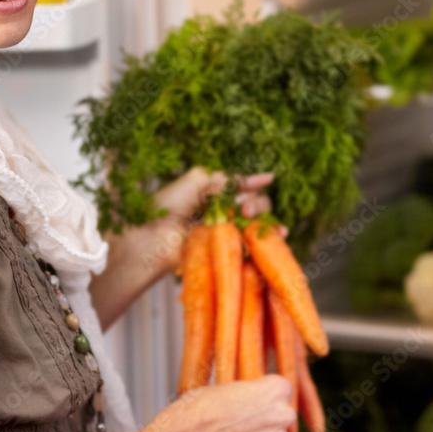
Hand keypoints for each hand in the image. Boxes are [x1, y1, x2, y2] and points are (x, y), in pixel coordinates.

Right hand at [138, 375, 295, 431]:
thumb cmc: (201, 406)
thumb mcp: (227, 387)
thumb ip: (248, 393)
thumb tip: (249, 400)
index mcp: (277, 388)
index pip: (281, 390)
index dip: (265, 396)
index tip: (252, 402)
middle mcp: (284, 413)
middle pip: (282, 416)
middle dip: (267, 419)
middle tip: (243, 423)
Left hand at [149, 167, 275, 272]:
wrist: (152, 238)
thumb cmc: (168, 206)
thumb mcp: (197, 180)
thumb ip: (227, 179)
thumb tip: (260, 178)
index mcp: (214, 196)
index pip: (243, 187)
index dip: (255, 183)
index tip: (268, 179)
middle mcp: (223, 214)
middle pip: (255, 205)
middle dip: (257, 204)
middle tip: (245, 211)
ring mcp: (226, 234)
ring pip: (258, 225)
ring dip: (268, 221)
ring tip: (256, 221)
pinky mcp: (227, 253)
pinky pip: (253, 247)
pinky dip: (270, 240)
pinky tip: (280, 236)